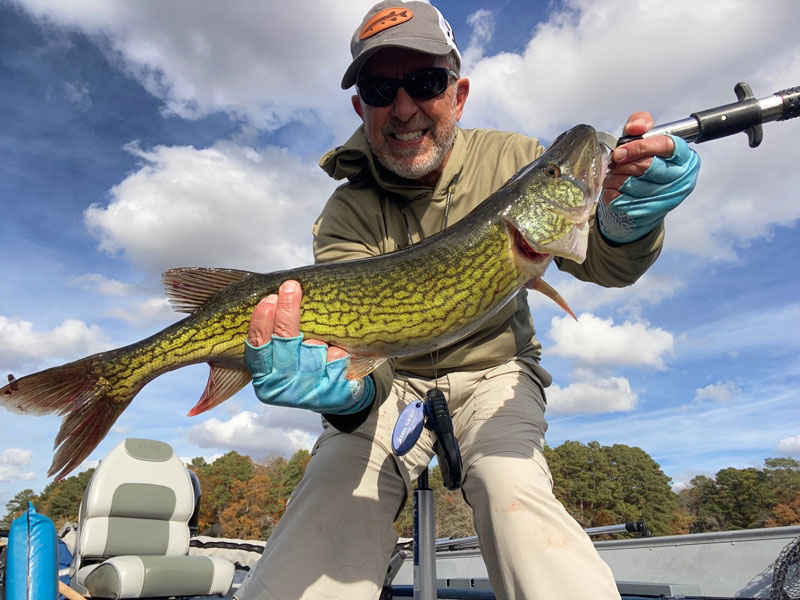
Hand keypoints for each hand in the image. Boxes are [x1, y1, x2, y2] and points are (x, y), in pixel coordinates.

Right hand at [245, 280, 373, 414]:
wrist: (336, 391)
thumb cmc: (304, 365)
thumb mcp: (281, 356)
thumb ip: (273, 334)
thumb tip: (271, 294)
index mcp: (264, 379)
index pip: (257, 347)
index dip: (261, 322)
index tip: (269, 298)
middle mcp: (282, 388)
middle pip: (284, 342)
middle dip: (286, 312)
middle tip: (290, 287)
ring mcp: (308, 392)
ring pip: (312, 349)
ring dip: (316, 335)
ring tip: (320, 329)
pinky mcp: (333, 391)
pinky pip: (336, 359)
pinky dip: (337, 348)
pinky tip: (338, 347)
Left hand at [598, 111, 699, 243]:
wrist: (640, 202)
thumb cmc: (643, 167)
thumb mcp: (642, 140)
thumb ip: (640, 124)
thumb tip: (636, 127)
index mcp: (686, 158)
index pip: (667, 145)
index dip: (640, 146)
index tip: (621, 151)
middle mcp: (683, 179)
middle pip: (647, 165)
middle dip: (625, 164)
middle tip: (616, 164)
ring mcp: (668, 198)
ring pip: (632, 184)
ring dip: (616, 178)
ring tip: (615, 176)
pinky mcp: (651, 213)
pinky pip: (622, 200)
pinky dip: (612, 193)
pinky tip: (614, 189)